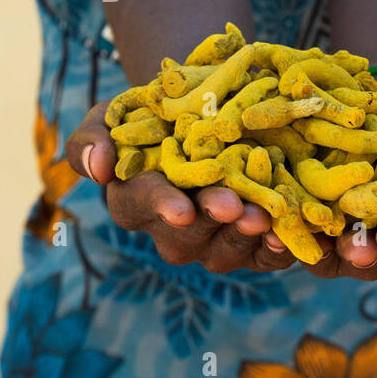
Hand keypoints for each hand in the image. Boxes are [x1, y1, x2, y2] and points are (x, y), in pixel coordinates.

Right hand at [65, 101, 297, 273]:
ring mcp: (212, 243)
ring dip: (245, 235)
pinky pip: (262, 260)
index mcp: (135, 202)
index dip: (162, 206)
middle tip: (233, 206)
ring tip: (262, 216)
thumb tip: (99, 167)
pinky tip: (285, 237)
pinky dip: (276, 253)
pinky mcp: (250, 249)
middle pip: (190, 234)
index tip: (181, 210)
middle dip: (213, 218)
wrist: (207, 121)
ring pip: (226, 250)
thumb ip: (91, 139)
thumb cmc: (151, 121)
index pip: (143, 206)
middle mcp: (173, 231)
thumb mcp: (113, 117)